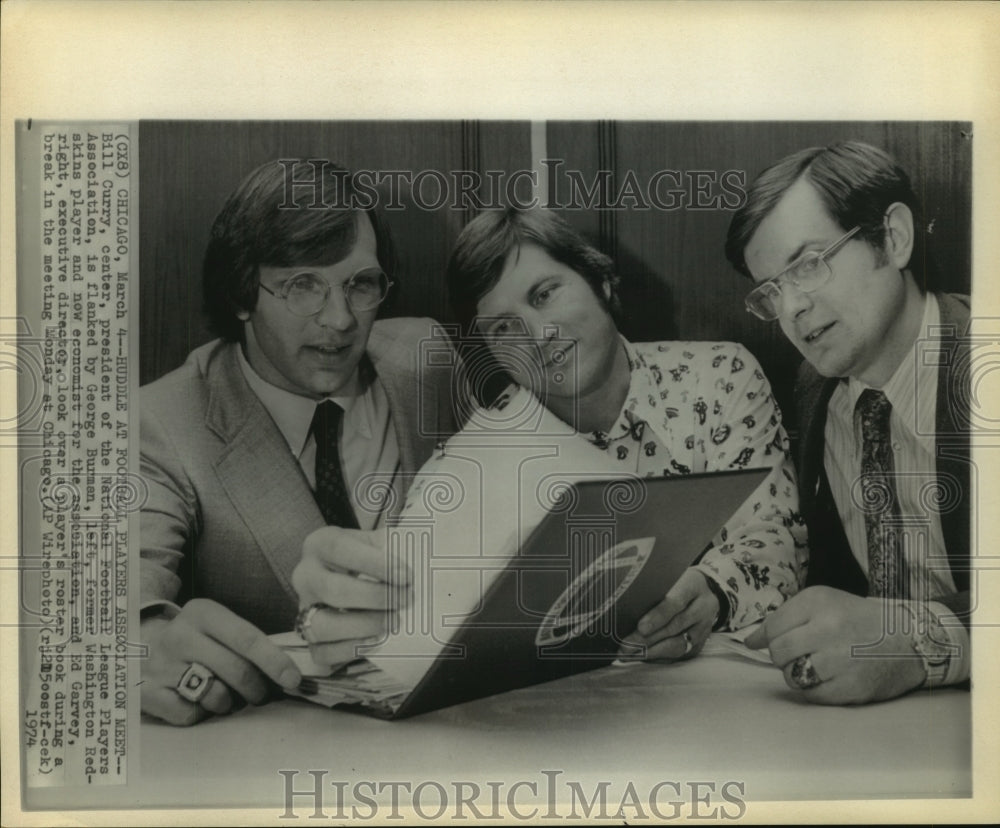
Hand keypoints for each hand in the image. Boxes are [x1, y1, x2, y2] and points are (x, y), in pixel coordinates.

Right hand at [140, 598, 301, 725]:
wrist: (134, 645)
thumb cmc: (193, 638)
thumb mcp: (215, 626)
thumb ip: (246, 643)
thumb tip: (287, 672)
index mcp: (203, 613)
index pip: (247, 638)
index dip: (274, 661)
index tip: (293, 679)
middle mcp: (180, 636)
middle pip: (236, 670)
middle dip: (258, 688)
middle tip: (263, 694)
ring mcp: (162, 666)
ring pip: (217, 696)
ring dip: (230, 703)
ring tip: (225, 694)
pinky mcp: (148, 694)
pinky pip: (191, 715)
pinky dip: (202, 714)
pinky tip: (196, 700)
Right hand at [291, 526, 410, 667]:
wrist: (345, 573)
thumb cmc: (365, 556)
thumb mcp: (375, 541)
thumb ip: (390, 546)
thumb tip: (414, 562)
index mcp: (320, 544)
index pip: (340, 550)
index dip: (375, 563)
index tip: (406, 575)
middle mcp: (306, 576)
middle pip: (333, 590)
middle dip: (376, 597)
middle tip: (406, 598)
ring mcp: (303, 608)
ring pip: (322, 625)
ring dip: (364, 626)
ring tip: (393, 621)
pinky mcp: (308, 637)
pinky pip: (322, 652)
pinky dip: (350, 650)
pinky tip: (376, 640)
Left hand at [618, 568, 719, 660]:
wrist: (707, 589)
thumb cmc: (679, 582)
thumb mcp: (670, 578)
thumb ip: (654, 590)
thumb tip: (628, 607)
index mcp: (692, 587)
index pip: (675, 603)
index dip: (657, 617)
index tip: (640, 628)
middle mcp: (702, 609)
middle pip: (674, 628)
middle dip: (648, 640)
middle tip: (626, 647)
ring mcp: (703, 628)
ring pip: (679, 645)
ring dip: (653, 652)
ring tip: (631, 654)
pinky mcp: (701, 643)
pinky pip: (680, 655)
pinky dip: (660, 658)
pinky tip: (644, 657)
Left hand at [745, 586, 925, 704]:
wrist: (908, 639)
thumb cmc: (856, 619)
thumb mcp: (821, 603)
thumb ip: (783, 619)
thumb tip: (749, 642)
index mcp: (819, 603)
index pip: (773, 627)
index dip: (768, 637)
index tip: (773, 641)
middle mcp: (830, 629)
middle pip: (779, 652)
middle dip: (782, 656)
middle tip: (797, 653)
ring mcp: (842, 660)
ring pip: (792, 676)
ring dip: (796, 673)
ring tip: (814, 664)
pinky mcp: (852, 688)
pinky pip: (812, 695)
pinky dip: (813, 689)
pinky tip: (828, 677)